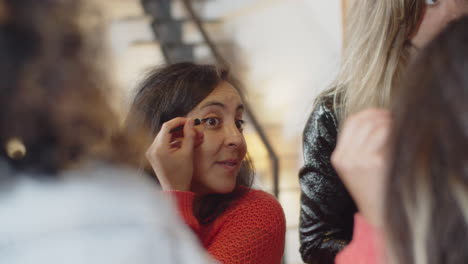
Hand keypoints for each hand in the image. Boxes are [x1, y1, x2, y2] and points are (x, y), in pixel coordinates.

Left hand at [145, 118, 202, 190]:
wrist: (175, 190)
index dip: (179, 121)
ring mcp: (152, 152)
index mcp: (159, 148)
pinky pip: (163, 143)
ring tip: (190, 137)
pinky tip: (183, 143)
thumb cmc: (181, 175)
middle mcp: (152, 149)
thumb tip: (190, 122)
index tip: (189, 121)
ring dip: (177, 135)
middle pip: (166, 131)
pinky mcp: (154, 156)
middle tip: (192, 129)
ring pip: (165, 136)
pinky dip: (173, 141)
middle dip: (180, 129)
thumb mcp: (187, 153)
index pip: (167, 127)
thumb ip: (189, 136)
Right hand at [331, 109, 391, 227]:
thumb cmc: (373, 189)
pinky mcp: (373, 162)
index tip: (382, 113)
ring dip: (390, 122)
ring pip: (375, 125)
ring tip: (400, 128)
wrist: (379, 214)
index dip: (368, 113)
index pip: (350, 122)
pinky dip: (395, 132)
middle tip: (396, 118)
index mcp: (338, 157)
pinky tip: (402, 138)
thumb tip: (377, 116)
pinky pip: (385, 135)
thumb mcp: (357, 167)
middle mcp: (345, 157)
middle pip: (363, 121)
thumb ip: (360, 145)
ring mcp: (358, 160)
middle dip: (381, 115)